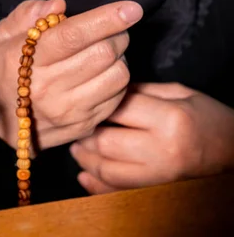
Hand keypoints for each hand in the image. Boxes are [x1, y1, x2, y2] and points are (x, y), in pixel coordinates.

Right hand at [0, 0, 142, 151]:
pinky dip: (116, 80)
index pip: (74, 36)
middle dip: (116, 35)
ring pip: (117, 76)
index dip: (106, 19)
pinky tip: (101, 75)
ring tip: (104, 53)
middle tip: (111, 30)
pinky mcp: (83, 126)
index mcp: (27, 61)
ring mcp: (69, 111)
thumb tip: (58, 6)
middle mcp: (49, 88)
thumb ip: (26, 15)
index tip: (132, 8)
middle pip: (103, 53)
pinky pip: (118, 97)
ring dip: (119, 58)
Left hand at [71, 83, 233, 193]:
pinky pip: (117, 192)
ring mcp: (158, 176)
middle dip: (85, 135)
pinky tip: (85, 174)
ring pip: (106, 171)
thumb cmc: (207, 119)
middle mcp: (162, 151)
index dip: (98, 105)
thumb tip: (106, 92)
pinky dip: (96, 185)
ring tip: (78, 148)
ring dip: (85, 160)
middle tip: (77, 127)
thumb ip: (141, 92)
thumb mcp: (179, 94)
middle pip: (105, 143)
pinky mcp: (155, 191)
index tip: (88, 101)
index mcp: (169, 120)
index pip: (118, 110)